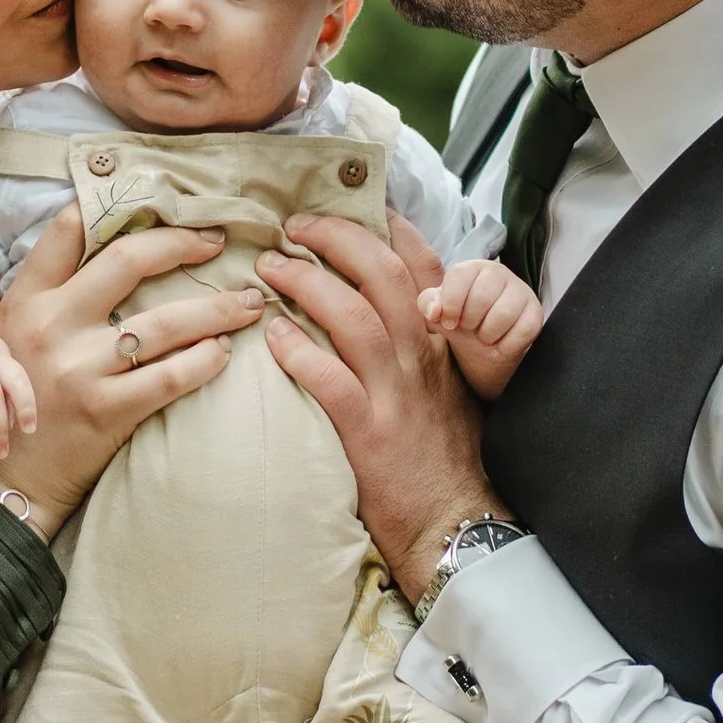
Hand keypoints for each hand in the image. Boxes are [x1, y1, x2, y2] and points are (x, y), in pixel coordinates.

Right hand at [0, 205, 260, 538]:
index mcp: (28, 299)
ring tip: (248, 304)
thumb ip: (57, 295)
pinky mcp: (105, 410)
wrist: (2, 476)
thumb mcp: (19, 334)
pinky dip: (205, 361)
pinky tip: (222, 353)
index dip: (114, 206)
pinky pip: (171, 377)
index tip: (160, 204)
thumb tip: (122, 254)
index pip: (67, 231)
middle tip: (215, 242)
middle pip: (128, 261)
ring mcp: (79, 368)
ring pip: (164, 322)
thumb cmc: (21, 399)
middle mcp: (52, 325)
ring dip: (217, 308)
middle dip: (182, 243)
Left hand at [260, 209, 505, 603]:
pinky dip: (299, 353)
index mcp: (441, 342)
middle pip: (382, 274)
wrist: (454, 521)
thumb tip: (369, 302)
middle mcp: (423, 358)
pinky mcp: (371, 434)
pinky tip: (273, 338)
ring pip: (353, 318)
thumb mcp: (442, 386)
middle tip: (293, 226)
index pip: (421, 266)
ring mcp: (397, 394)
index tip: (352, 201)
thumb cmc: (439, 453)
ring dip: (306, 285)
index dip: (385, 226)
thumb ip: (413, 343)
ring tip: (268, 270)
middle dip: (335, 238)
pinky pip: (331, 382)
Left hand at [421, 255, 542, 400]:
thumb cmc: (460, 324)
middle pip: (482, 297)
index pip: (459, 276)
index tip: (449, 321)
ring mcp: (521, 292)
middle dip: (470, 322)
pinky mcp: (536, 314)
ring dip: (487, 335)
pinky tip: (500, 342)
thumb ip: (428, 305)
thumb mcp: (438, 314)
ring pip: (503, 314)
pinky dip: (506, 344)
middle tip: (469, 329)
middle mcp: (499, 274)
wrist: (484, 348)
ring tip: (483, 336)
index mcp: (471, 268)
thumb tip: (434, 311)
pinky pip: (522, 331)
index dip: (450, 305)